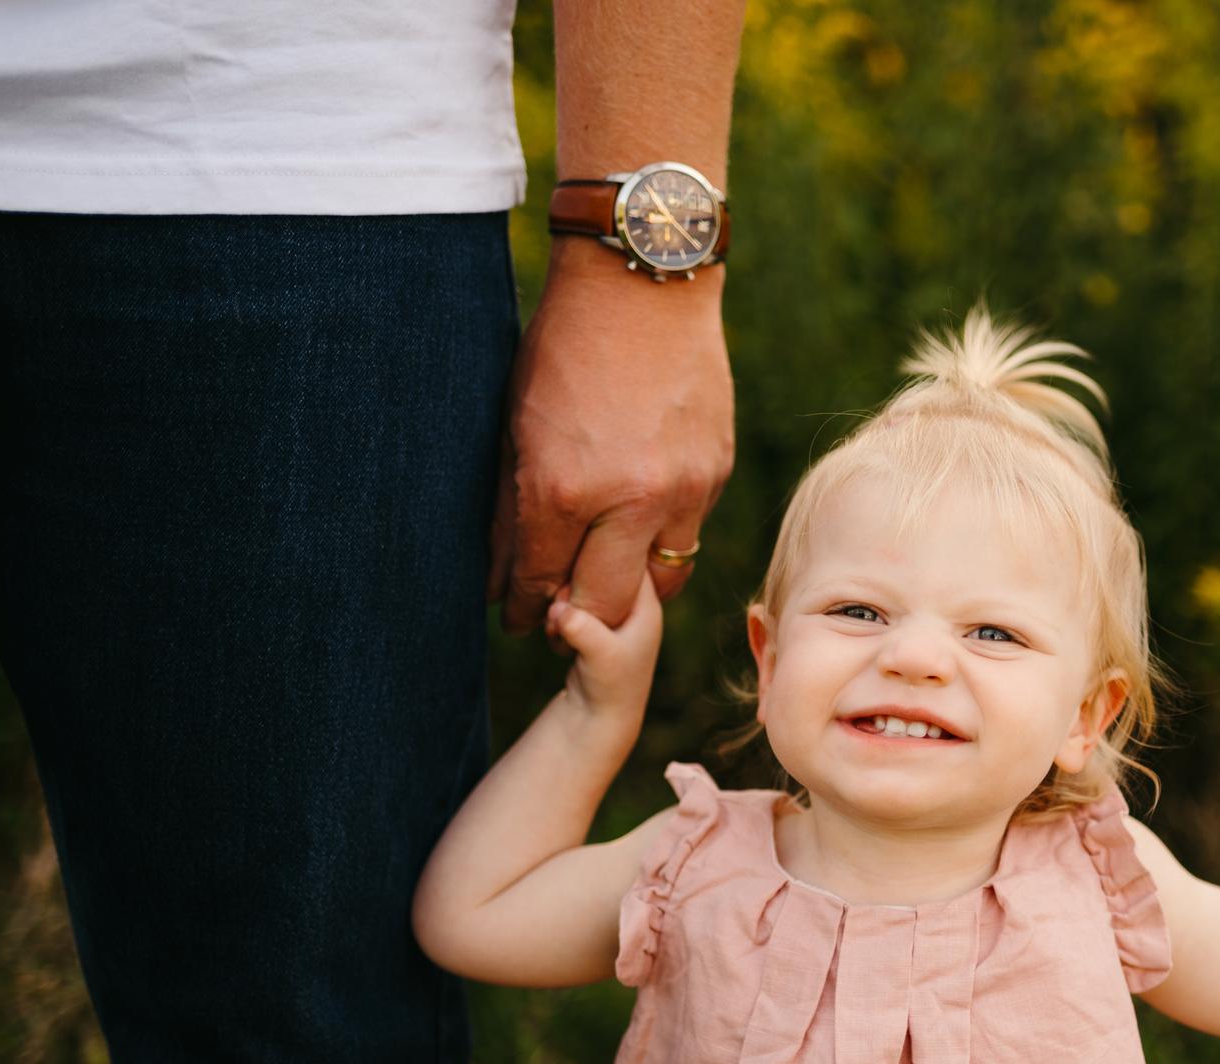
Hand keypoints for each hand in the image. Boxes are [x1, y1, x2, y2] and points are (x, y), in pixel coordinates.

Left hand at [492, 245, 733, 637]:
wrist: (645, 284)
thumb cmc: (565, 346)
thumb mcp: (517, 425)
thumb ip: (511, 505)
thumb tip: (505, 575)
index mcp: (563, 488)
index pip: (540, 581)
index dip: (524, 609)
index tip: (519, 618)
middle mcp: (629, 501)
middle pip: (606, 607)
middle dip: (576, 623)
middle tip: (558, 624)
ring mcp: (682, 491)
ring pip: (660, 583)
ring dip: (629, 590)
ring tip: (604, 577)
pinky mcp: (714, 474)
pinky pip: (687, 534)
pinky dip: (659, 539)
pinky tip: (638, 521)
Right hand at [547, 571, 663, 722]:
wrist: (598, 717)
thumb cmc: (610, 688)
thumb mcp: (600, 656)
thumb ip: (583, 629)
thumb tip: (558, 608)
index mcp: (646, 604)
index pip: (629, 558)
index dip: (599, 559)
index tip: (574, 576)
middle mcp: (632, 604)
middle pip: (598, 568)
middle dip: (573, 582)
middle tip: (561, 606)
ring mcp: (611, 614)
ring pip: (580, 585)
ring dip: (561, 600)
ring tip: (557, 625)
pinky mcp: (591, 624)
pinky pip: (569, 603)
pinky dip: (557, 613)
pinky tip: (555, 633)